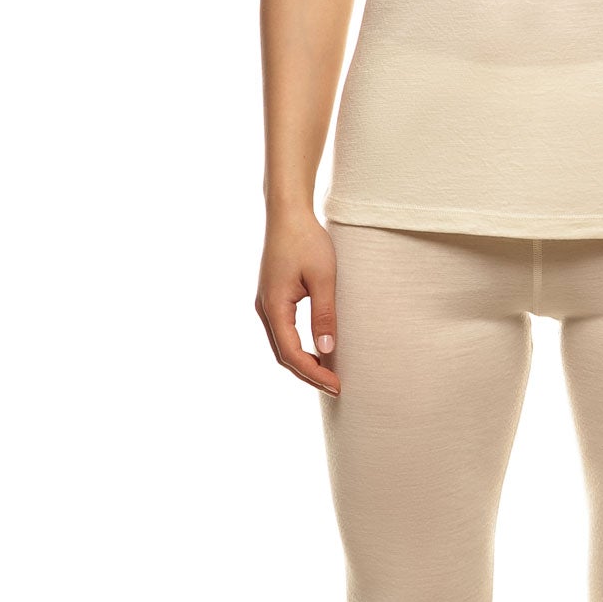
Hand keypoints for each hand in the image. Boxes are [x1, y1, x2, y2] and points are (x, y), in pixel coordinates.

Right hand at [255, 209, 340, 394]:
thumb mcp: (324, 278)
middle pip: (284, 355)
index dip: (314, 374)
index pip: (292, 354)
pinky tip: (318, 351)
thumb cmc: (307, 241)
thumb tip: (328, 351)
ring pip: (282, 345)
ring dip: (304, 363)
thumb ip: (325, 315)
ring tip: (330, 374)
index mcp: (274, 307)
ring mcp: (267, 303)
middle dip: (309, 374)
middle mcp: (265, 309)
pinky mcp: (273, 297)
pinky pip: (284, 332)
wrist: (288, 214)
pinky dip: (299, 347)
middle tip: (337, 387)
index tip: (337, 385)